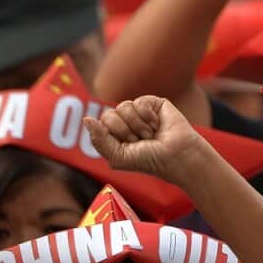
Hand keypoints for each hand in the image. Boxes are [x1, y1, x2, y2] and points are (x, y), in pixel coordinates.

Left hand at [84, 96, 209, 185]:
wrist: (176, 155)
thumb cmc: (149, 160)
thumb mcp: (117, 157)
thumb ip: (98, 139)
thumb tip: (86, 118)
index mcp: (115, 134)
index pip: (99, 124)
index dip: (113, 135)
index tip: (128, 146)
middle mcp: (126, 121)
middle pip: (109, 114)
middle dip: (125, 131)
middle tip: (141, 141)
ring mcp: (140, 111)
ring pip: (123, 107)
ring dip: (138, 125)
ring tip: (151, 134)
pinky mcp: (154, 103)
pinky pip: (139, 102)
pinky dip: (148, 116)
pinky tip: (157, 124)